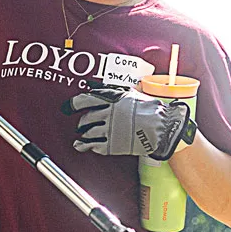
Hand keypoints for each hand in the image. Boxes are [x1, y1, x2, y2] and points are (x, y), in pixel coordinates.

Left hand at [64, 87, 195, 158]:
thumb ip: (115, 90)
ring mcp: (109, 130)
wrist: (163, 127)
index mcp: (112, 100)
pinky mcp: (112, 144)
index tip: (67, 108)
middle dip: (82, 122)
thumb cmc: (151, 109)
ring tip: (82, 135)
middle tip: (81, 124)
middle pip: (85, 119)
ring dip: (83, 134)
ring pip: (87, 133)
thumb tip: (100, 85)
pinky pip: (93, 146)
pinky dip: (85, 146)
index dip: (73, 104)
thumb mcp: (133, 93)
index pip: (85, 100)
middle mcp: (108, 114)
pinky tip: (82, 146)